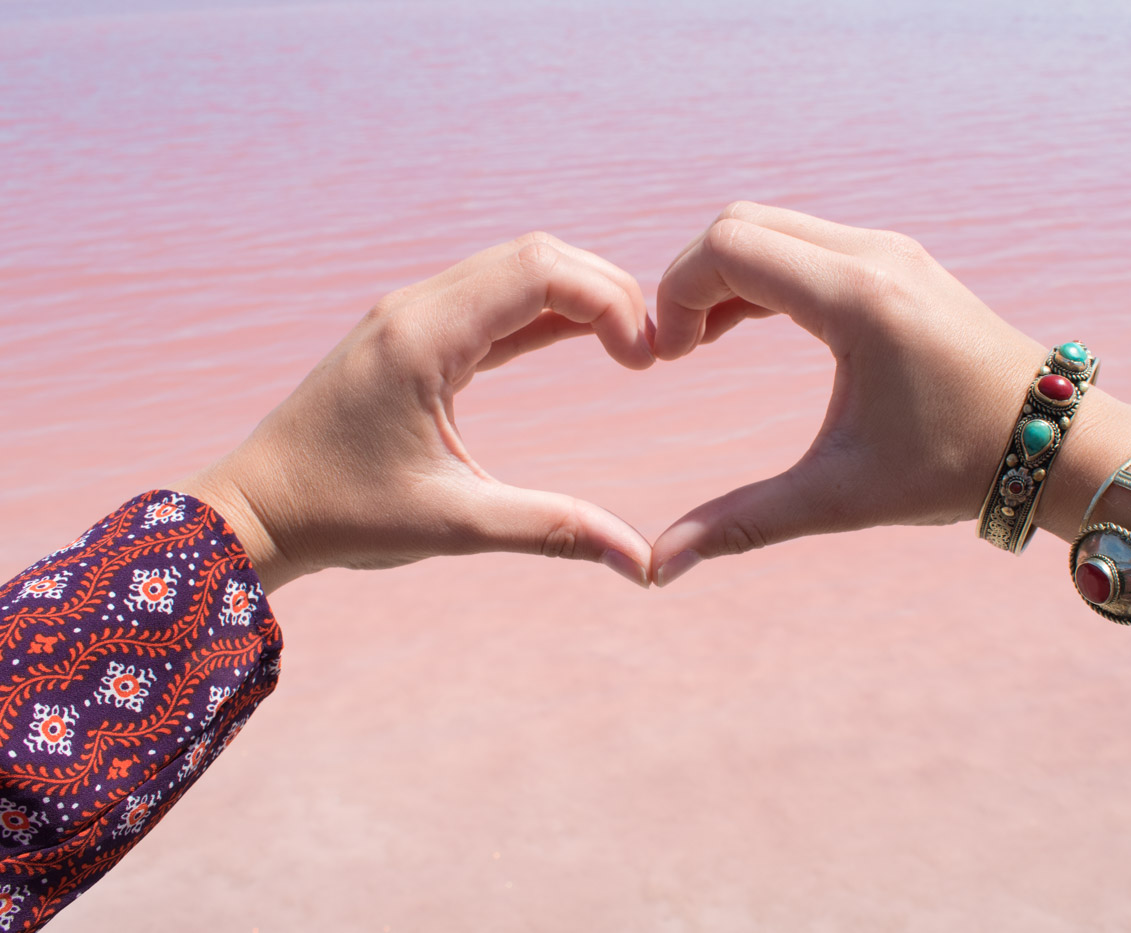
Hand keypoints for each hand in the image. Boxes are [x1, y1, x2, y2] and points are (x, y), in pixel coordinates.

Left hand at [177, 233, 654, 591]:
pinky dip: (545, 311)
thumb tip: (643, 564)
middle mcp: (415, 307)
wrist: (255, 511)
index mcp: (422, 337)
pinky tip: (583, 340)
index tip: (646, 361)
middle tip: (651, 354)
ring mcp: (410, 313)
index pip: (539, 271)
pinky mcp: (411, 333)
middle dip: (607, 291)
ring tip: (629, 349)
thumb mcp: (456, 526)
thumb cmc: (342, 517)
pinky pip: (492, 298)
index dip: (610, 301)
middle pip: (536, 255)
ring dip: (579, 296)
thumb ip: (555, 530)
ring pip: (516, 268)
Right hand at [648, 202, 1130, 584]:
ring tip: (702, 343)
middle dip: (691, 278)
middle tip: (680, 351)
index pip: (728, 247)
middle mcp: (874, 255)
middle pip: (742, 222)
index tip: (671, 359)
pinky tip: (746, 327)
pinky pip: (807, 241)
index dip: (676, 294)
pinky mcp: (899, 262)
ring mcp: (890, 251)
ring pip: (773, 226)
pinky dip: (764, 273)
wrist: (1053, 443)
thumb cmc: (956, 468)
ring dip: (726, 275)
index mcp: (857, 298)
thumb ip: (743, 522)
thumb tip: (663, 566)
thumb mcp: (841, 496)